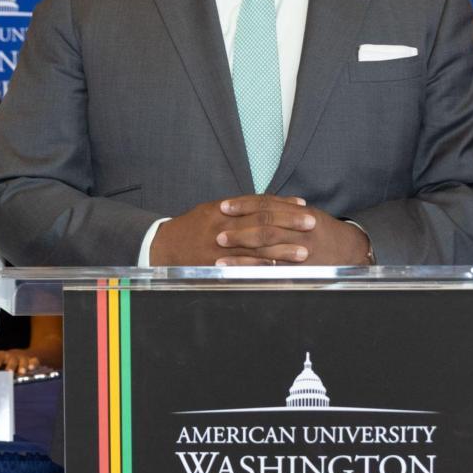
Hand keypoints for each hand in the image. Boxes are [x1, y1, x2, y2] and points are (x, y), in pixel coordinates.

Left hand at [0, 348, 49, 375]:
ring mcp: (20, 357)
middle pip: (5, 358)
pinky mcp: (31, 359)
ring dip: (21, 365)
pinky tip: (32, 368)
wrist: (23, 355)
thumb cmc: (5, 363)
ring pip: (20, 360)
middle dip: (6, 364)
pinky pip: (33, 360)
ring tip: (21, 372)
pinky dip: (33, 363)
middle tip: (6, 371)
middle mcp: (8, 356)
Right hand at [150, 195, 369, 265]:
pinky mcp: (216, 265)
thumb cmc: (191, 229)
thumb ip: (237, 209)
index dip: (282, 204)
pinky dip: (263, 267)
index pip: (258, 202)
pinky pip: (243, 267)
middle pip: (262, 220)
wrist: (161, 248)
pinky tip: (280, 269)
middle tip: (311, 223)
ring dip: (283, 249)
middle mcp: (222, 224)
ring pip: (256, 245)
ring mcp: (219, 246)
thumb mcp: (211, 211)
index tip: (302, 206)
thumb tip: (267, 206)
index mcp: (223, 209)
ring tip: (305, 252)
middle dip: (289, 222)